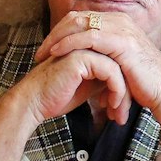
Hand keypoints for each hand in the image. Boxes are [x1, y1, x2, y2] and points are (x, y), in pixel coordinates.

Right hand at [0, 45, 133, 160]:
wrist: (33, 102)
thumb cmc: (57, 96)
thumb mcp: (88, 86)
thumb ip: (105, 78)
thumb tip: (127, 83)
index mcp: (89, 48)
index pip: (118, 63)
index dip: (123, 87)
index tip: (121, 110)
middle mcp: (88, 44)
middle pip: (121, 65)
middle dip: (125, 93)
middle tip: (122, 116)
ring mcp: (84, 48)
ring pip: (119, 68)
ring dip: (122, 94)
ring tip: (118, 114)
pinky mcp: (81, 57)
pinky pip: (110, 72)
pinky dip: (115, 90)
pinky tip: (110, 105)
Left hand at [36, 10, 160, 127]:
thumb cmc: (143, 83)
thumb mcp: (118, 65)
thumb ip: (102, 56)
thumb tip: (82, 61)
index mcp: (119, 23)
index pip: (82, 19)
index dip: (61, 31)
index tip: (46, 49)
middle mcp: (121, 20)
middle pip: (77, 17)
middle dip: (55, 33)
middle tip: (40, 51)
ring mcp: (122, 29)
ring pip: (80, 24)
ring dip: (58, 38)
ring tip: (43, 53)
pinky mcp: (123, 42)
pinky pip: (89, 37)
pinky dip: (70, 43)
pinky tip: (57, 53)